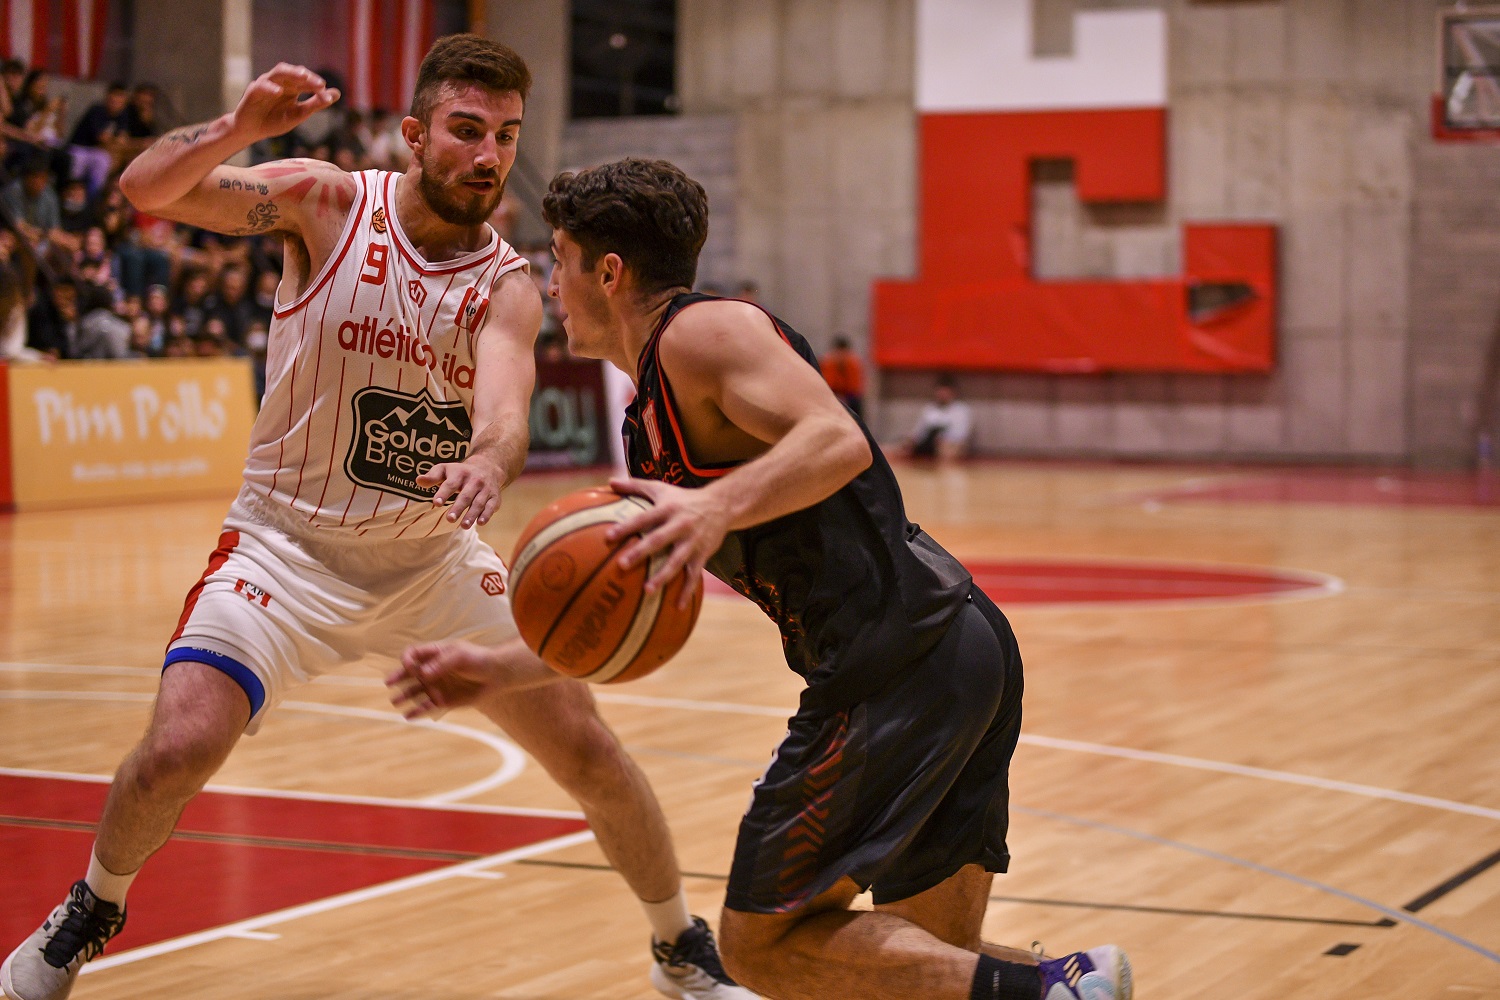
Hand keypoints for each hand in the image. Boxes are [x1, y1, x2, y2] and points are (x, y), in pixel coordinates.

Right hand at [232, 64, 339, 142]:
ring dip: (291, 73)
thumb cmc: (274, 121)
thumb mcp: (298, 114)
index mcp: (292, 87)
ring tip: (303, 77)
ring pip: (279, 72)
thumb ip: (316, 104)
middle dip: (307, 77)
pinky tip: (278, 92)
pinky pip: (261, 86)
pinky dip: (270, 88)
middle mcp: (280, 82)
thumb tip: (337, 93)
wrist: (252, 130)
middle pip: (294, 73)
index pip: (306, 81)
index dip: (317, 86)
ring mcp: (266, 84)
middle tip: (320, 84)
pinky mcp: (253, 91)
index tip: (328, 95)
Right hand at [387, 639, 555, 718]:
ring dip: (404, 695)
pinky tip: (408, 716)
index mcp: (435, 654)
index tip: (410, 666)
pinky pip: (427, 707)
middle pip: (409, 673)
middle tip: (389, 683)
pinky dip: (417, 711)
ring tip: (395, 701)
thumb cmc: (479, 659)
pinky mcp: (444, 701)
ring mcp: (437, 686)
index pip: (413, 654)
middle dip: (398, 677)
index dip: (408, 660)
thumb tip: (423, 674)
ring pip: (415, 691)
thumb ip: (441, 663)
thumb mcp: (460, 655)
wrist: (498, 675)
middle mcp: (432, 670)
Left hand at [418, 456, 501, 527]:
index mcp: (460, 473)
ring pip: (479, 502)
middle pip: (466, 495)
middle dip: (458, 507)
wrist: (487, 467)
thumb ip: (432, 476)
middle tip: (449, 519)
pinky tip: (480, 523)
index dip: (443, 493)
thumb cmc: (460, 472)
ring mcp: (486, 489)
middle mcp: (475, 480)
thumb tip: (418, 480)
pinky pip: (491, 506)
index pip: (451, 484)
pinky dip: (486, 515)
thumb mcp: (445, 470)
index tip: (436, 503)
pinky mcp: (494, 497)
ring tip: (464, 526)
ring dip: (472, 514)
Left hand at [604, 477, 728, 608]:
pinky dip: (687, 590)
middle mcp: (680, 524)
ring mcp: (692, 541)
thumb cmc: (683, 498)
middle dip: (641, 552)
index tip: (609, 537)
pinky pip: (694, 575)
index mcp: (667, 509)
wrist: (721, 505)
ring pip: (677, 561)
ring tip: (647, 590)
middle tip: (622, 565)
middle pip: (658, 539)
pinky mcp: (703, 554)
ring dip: (663, 576)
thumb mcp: (661, 488)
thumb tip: (609, 482)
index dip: (627, 527)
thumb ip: (635, 486)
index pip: (644, 518)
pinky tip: (677, 607)